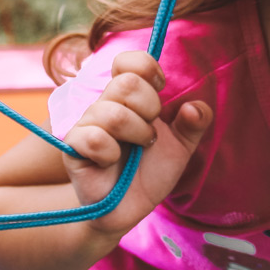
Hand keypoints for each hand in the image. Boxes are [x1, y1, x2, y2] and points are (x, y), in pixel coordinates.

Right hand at [62, 50, 212, 236]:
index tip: (161, 88)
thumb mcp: (182, 147)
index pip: (127, 61)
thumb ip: (194, 123)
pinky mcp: (74, 149)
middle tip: (151, 132)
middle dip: (150, 107)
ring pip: (112, 112)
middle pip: (126, 83)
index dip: (147, 68)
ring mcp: (86, 125)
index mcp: (127, 97)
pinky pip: (92, 137)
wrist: (131, 208)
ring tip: (139, 148)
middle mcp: (104, 105)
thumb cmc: (151, 172)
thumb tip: (195, 107)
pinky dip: (111, 151)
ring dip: (137, 133)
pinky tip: (113, 161)